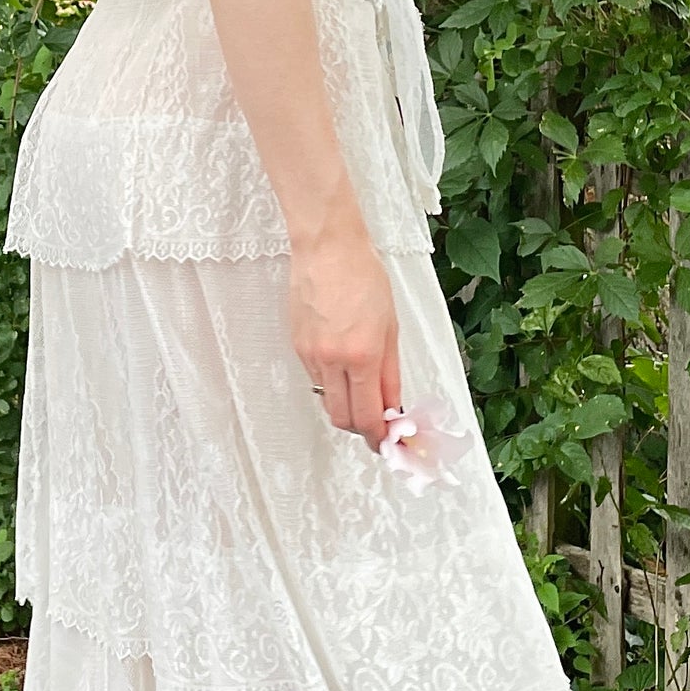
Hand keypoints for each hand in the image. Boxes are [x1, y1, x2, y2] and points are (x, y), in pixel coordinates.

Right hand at [289, 226, 401, 450]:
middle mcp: (333, 360)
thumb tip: (392, 406)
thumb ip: (390, 373)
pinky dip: (333, 382)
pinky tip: (344, 364)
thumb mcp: (390, 327)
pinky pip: (317, 378)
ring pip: (328, 399)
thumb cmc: (363, 277)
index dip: (378, 436)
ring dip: (347, 404)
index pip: (368, 415)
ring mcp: (311, 355)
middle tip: (376, 425)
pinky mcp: (297, 347)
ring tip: (363, 390)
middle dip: (360, 429)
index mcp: (362, 355)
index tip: (387, 442)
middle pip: (342, 418)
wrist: (327, 249)